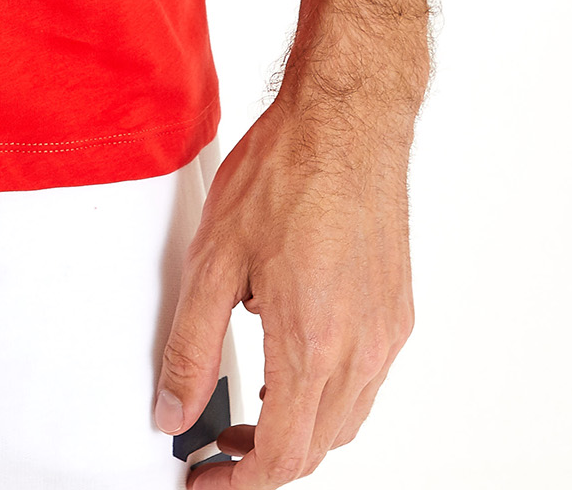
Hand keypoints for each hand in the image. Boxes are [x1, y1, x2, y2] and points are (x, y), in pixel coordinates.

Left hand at [153, 85, 415, 483]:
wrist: (348, 119)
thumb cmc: (288, 170)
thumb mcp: (214, 258)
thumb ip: (190, 346)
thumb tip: (173, 410)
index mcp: (313, 343)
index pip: (283, 457)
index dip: (239, 483)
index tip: (207, 477)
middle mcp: (361, 349)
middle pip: (316, 448)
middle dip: (265, 462)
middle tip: (220, 445)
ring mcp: (386, 333)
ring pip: (345, 421)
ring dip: (300, 430)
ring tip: (254, 405)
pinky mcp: (398, 312)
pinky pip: (366, 381)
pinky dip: (328, 393)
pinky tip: (295, 357)